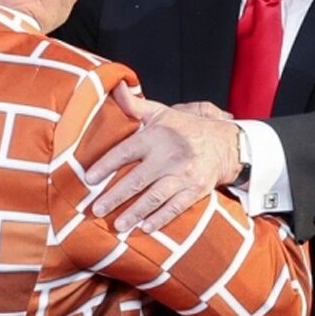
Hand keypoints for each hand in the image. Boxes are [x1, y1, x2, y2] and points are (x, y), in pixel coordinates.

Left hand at [86, 82, 239, 231]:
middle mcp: (169, 156)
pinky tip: (145, 228)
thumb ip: (136, 105)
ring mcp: (183, 175)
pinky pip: (175, 208)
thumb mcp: (162, 112)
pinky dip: (160, 219)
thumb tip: (116, 87)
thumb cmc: (187, 128)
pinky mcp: (195, 190)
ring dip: (134, 213)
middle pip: (137, 180)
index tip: (89, 178)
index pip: (125, 151)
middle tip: (96, 209)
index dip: (106, 165)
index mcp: (157, 136)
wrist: (226, 143)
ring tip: (117, 225)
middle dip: (115, 197)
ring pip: (154, 197)